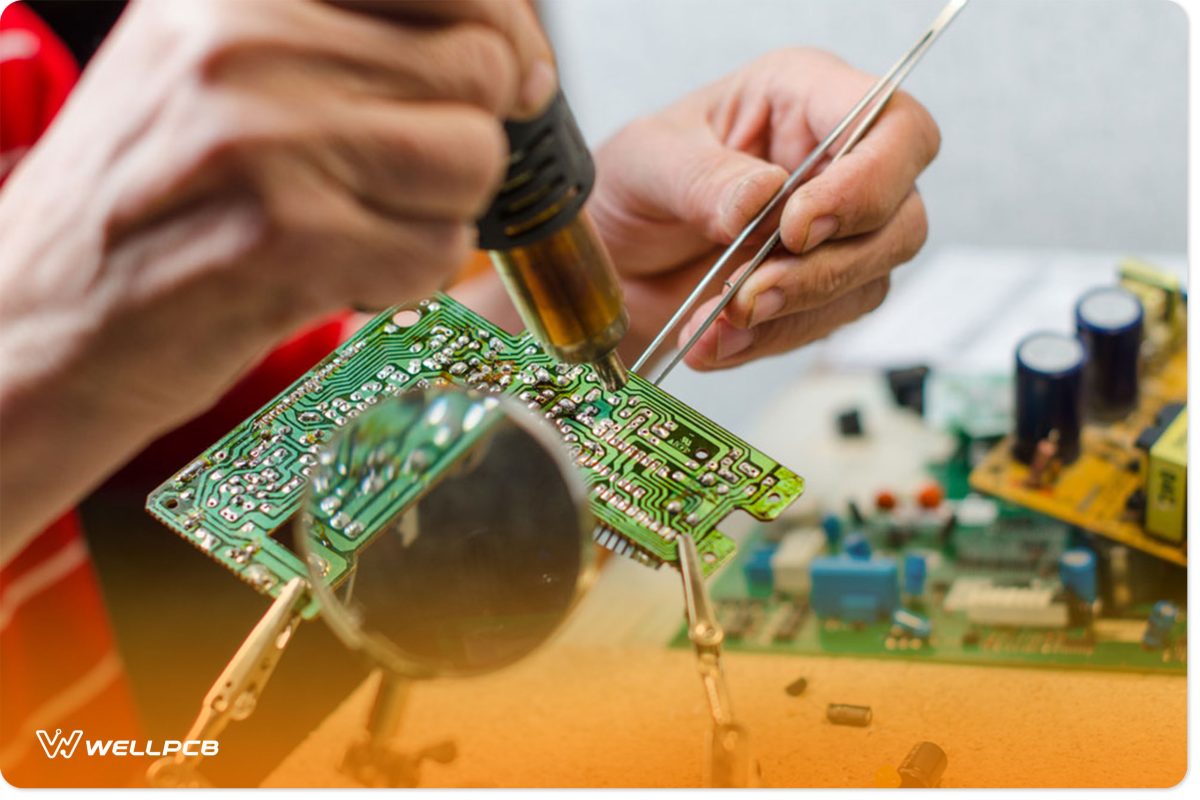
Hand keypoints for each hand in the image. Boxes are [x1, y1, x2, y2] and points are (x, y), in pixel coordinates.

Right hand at [0, 0, 554, 548]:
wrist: (40, 320)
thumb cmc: (149, 199)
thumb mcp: (219, 65)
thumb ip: (345, 34)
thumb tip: (505, 45)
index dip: (504, 31)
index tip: (512, 75)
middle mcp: (247, 38)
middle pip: (479, 71)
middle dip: (464, 137)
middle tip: (396, 175)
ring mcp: (266, 136)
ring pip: (472, 160)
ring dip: (437, 209)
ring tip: (355, 223)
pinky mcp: (286, 238)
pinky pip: (438, 248)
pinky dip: (406, 275)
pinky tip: (333, 272)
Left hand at [590, 48, 939, 369]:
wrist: (607, 261)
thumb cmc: (629, 187)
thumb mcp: (645, 163)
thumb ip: (702, 179)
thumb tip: (760, 199)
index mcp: (803, 97)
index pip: (893, 126)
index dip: (867, 181)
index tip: (796, 227)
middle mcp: (833, 162)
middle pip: (900, 216)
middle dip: (827, 266)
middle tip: (750, 292)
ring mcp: (834, 232)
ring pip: (871, 279)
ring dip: (792, 312)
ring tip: (715, 323)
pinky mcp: (817, 290)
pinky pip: (823, 325)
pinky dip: (766, 340)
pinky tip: (713, 340)